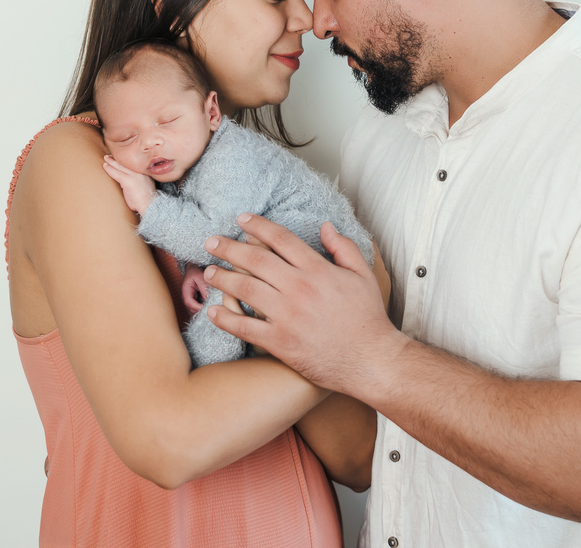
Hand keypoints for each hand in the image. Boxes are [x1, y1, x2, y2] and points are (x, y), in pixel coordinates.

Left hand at [102, 155, 155, 214]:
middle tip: (110, 156)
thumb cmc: (146, 200)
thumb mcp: (143, 186)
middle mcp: (140, 172)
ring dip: (112, 162)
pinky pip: (116, 174)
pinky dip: (110, 170)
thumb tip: (126, 182)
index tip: (120, 159)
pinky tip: (105, 166)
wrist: (150, 205)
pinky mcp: (128, 181)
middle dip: (118, 159)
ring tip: (105, 158)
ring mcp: (134, 176)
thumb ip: (137, 181)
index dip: (125, 162)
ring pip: (120, 167)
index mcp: (144, 173)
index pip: (132, 165)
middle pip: (126, 164)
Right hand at [181, 264, 209, 313]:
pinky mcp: (195, 302)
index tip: (208, 306)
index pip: (189, 303)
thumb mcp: (201, 276)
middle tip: (212, 306)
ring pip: (195, 312)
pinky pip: (199, 309)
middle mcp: (187, 298)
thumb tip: (208, 299)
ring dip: (203, 310)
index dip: (198, 307)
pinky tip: (210, 303)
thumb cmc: (196, 271)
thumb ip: (204, 288)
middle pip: (192, 310)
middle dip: (201, 309)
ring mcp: (191, 301)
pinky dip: (204, 308)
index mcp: (185, 291)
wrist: (195, 268)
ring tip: (211, 303)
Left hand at [202, 214, 405, 397]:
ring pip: (245, 289)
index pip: (280, 239)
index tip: (242, 219)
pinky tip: (212, 311)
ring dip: (222, 278)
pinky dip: (225, 318)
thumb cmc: (368, 318)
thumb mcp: (363, 275)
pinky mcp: (280, 342)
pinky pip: (245, 327)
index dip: (258, 226)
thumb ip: (344, 247)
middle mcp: (298, 288)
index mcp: (318, 270)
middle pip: (255, 260)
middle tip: (211, 241)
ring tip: (209, 271)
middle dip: (229, 247)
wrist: (371, 360)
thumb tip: (325, 226)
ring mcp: (287, 316)